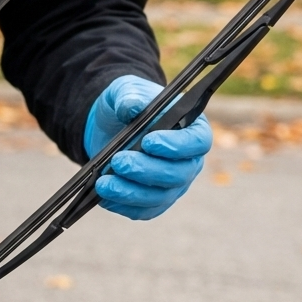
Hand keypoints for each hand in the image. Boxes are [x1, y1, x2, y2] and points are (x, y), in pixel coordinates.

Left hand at [83, 75, 211, 220]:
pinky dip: (124, 206)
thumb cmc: (128, 103)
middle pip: (178, 174)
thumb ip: (130, 96)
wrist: (110, 123)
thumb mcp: (126, 90)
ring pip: (160, 196)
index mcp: (192, 129)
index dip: (176, 145)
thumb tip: (132, 107)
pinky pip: (144, 210)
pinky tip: (104, 198)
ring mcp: (173, 184)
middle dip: (146, 170)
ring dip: (131, 193)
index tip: (149, 142)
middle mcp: (188, 160)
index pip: (197, 142)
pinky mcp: (153, 199)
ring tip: (103, 184)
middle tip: (119, 161)